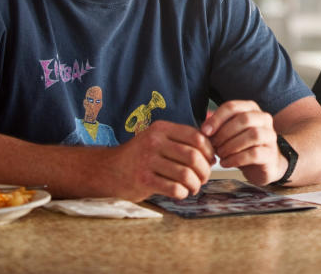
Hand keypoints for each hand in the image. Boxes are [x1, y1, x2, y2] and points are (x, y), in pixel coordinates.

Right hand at [98, 120, 213, 200]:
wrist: (108, 170)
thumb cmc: (140, 155)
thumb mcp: (157, 139)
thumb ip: (181, 141)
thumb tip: (212, 154)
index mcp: (161, 129)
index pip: (196, 137)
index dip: (209, 151)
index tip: (210, 161)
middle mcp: (154, 142)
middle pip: (193, 156)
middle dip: (204, 170)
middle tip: (204, 178)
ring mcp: (147, 161)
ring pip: (185, 174)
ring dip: (195, 184)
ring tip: (193, 187)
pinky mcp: (143, 180)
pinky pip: (174, 189)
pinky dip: (183, 193)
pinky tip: (181, 193)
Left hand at [202, 100, 285, 185]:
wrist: (261, 165)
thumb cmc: (242, 146)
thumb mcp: (229, 133)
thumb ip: (218, 127)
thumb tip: (203, 128)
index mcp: (251, 109)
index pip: (232, 107)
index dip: (216, 118)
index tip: (204, 132)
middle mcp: (264, 119)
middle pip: (244, 119)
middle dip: (224, 133)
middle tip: (212, 145)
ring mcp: (270, 136)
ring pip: (252, 135)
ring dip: (231, 146)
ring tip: (220, 154)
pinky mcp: (270, 154)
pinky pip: (254, 153)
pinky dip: (236, 159)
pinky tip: (225, 163)